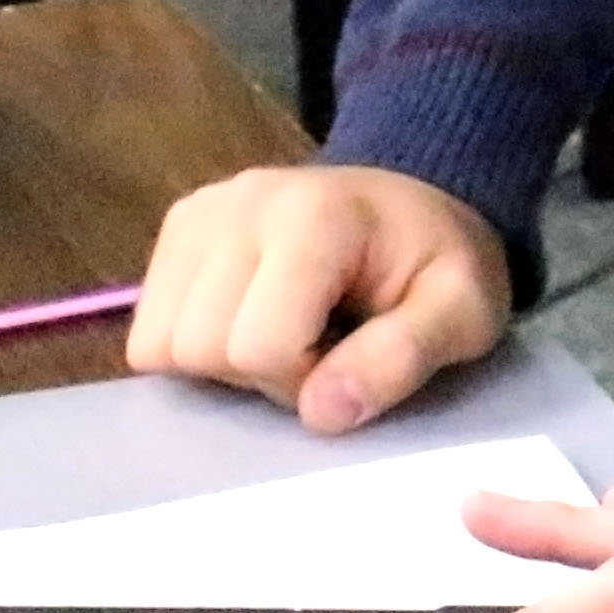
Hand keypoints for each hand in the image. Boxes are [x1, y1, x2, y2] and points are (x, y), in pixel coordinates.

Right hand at [129, 163, 509, 433]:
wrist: (416, 199)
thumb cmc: (441, 262)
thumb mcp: (465, 313)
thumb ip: (402, 359)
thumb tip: (322, 413)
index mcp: (313, 219)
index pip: (259, 346)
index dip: (304, 378)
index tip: (348, 357)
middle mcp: (240, 203)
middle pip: (199, 347)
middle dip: (259, 374)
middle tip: (319, 347)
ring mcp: (200, 211)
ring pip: (160, 343)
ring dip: (221, 364)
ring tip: (286, 332)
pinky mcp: (178, 226)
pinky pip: (148, 327)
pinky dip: (194, 343)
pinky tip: (252, 318)